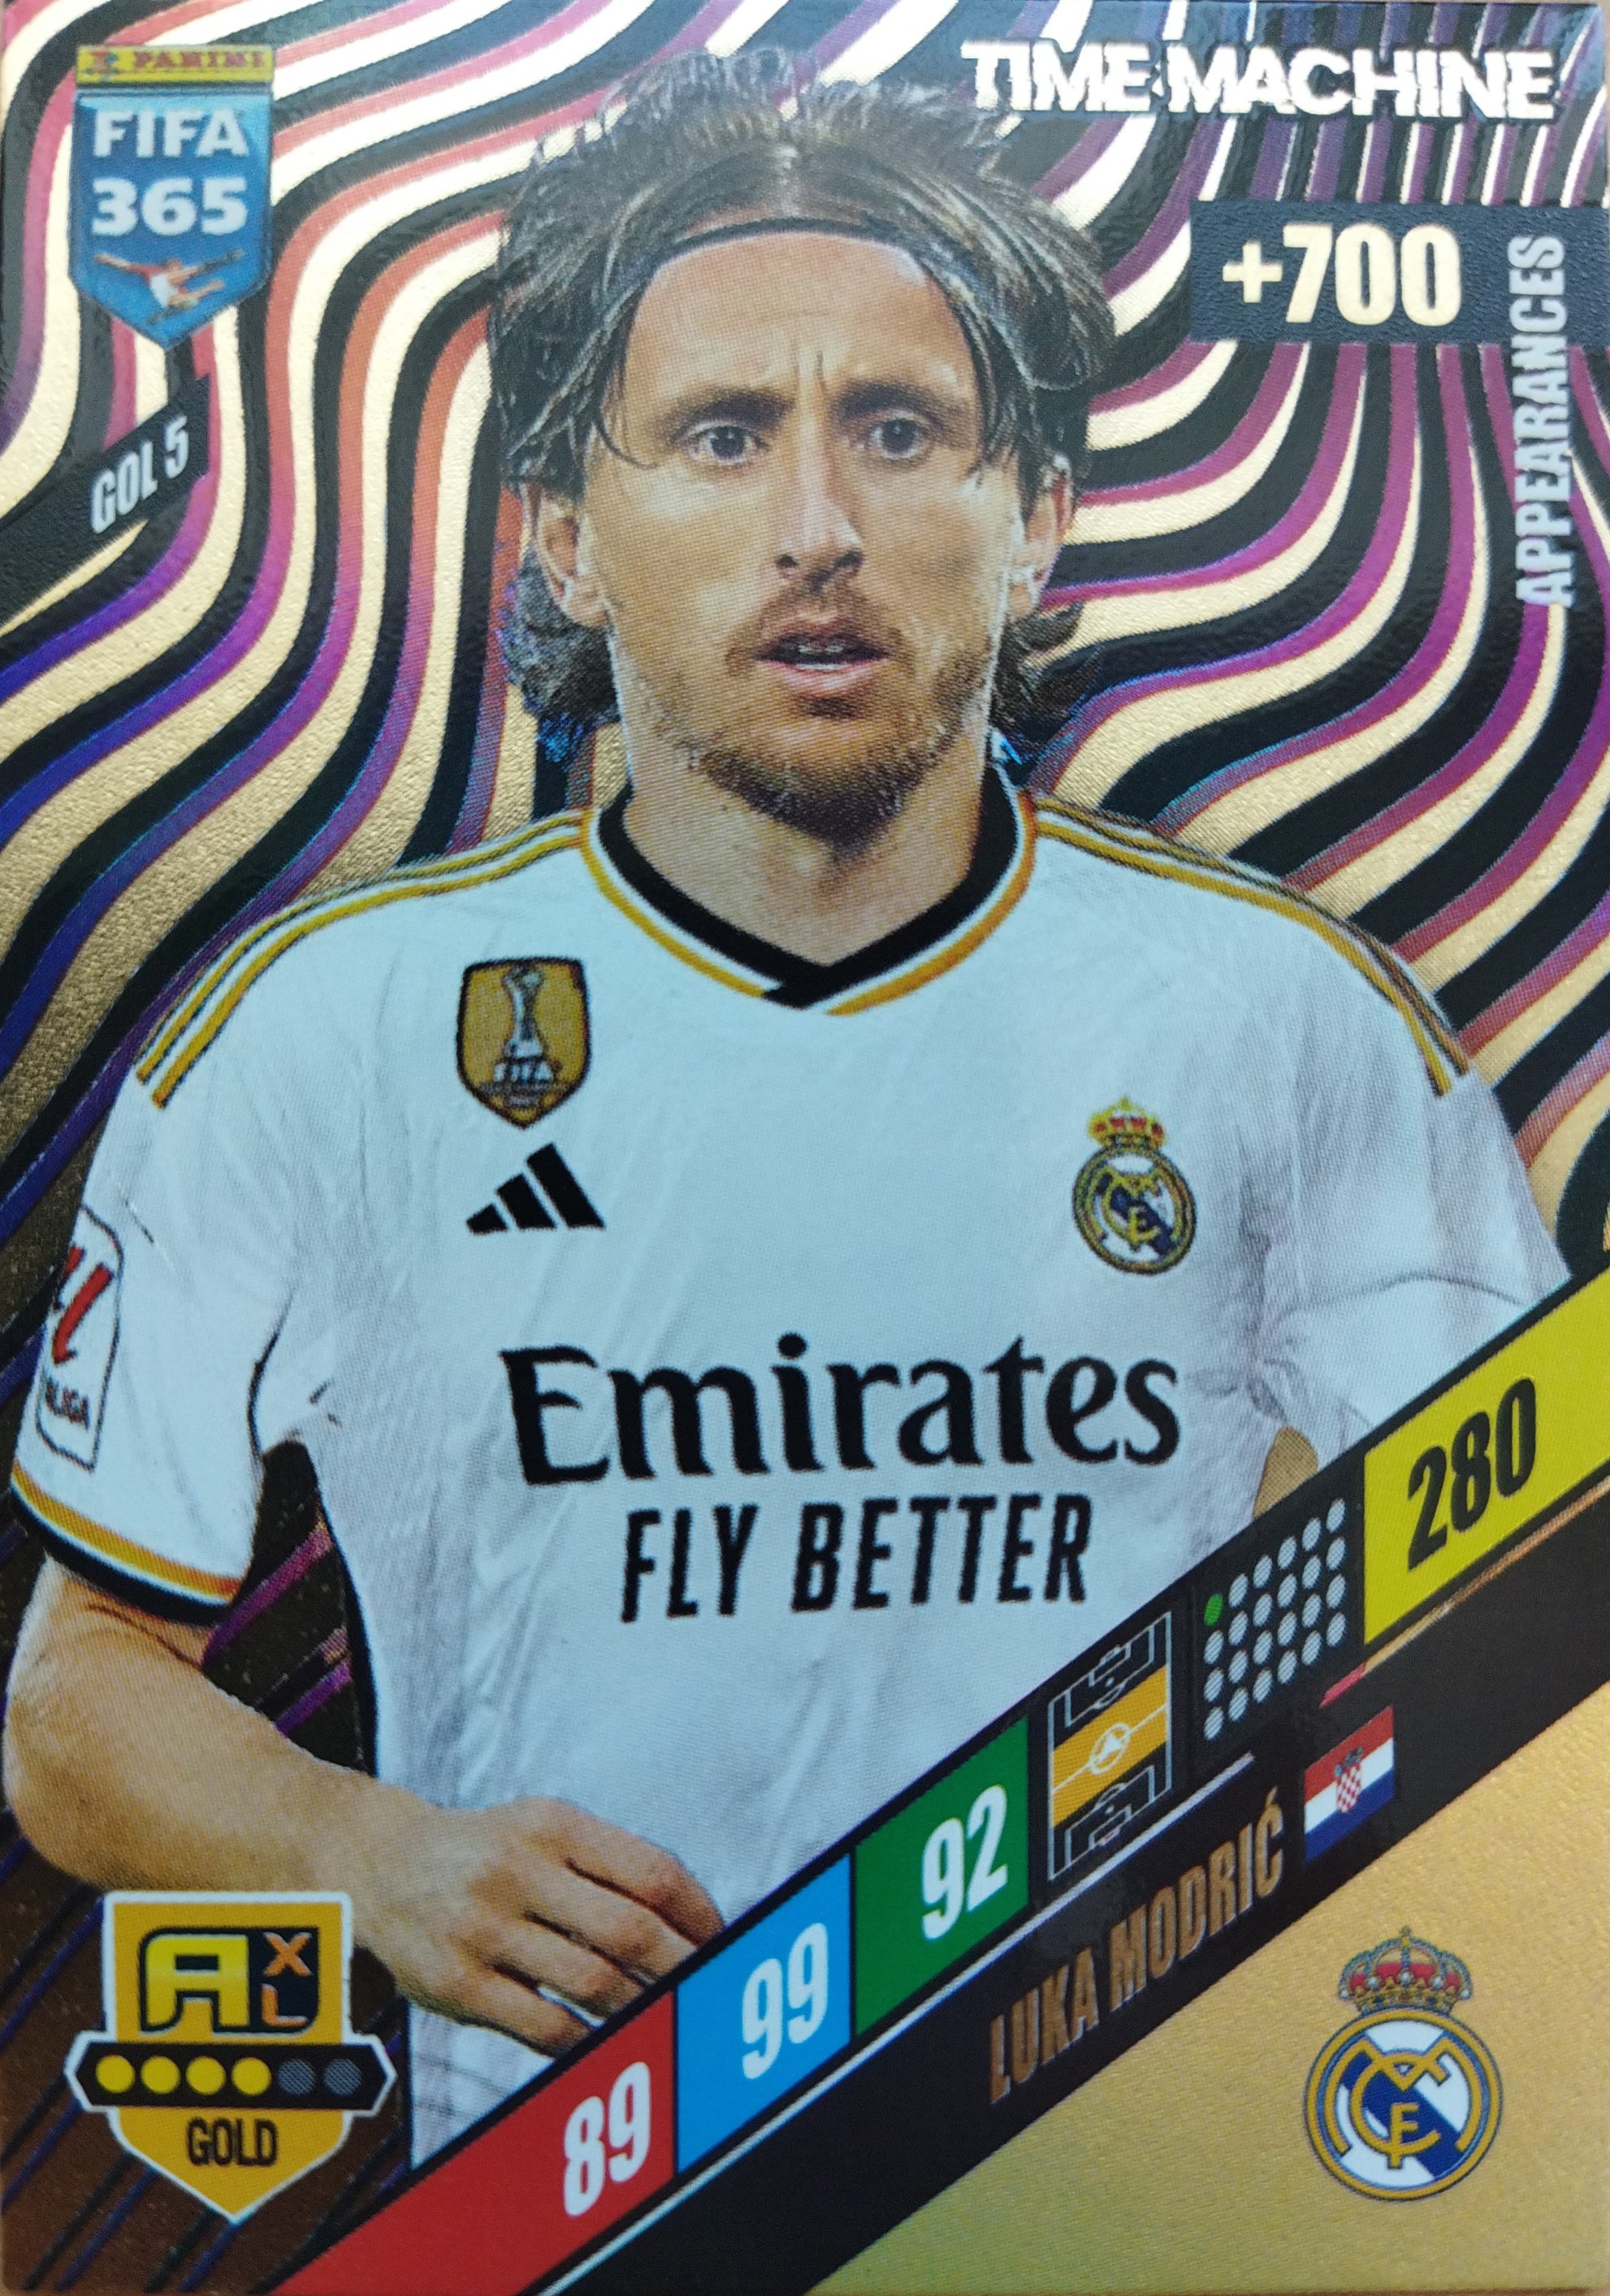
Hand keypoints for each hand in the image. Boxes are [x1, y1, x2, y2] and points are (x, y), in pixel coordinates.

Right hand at [348, 1791, 722, 2055]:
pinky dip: (588, 2042)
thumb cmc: (491, 1853)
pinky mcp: (457, 1985)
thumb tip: (698, 1926)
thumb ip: (613, 1865)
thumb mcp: (546, 1830)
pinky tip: (609, 2044)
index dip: (700, 1915)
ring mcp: (484, 1929)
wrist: (381, 1866)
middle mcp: (519, 1870)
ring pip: (592, 1983)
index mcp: (554, 1825)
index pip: (652, 1872)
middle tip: (711, 1994)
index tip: (724, 1944)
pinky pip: (544, 2027)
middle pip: (630, 1931)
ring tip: (668, 2020)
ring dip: (642, 2009)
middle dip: (683, 1970)